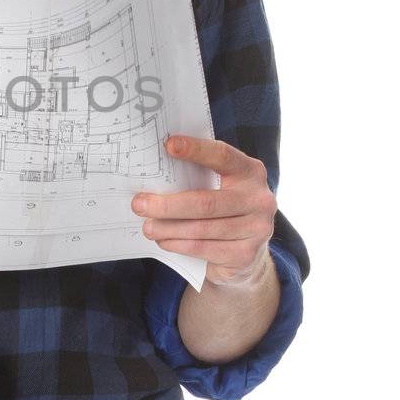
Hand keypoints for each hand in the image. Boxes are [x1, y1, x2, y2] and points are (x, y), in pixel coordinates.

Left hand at [132, 134, 276, 286]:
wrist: (246, 253)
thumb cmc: (222, 210)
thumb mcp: (218, 187)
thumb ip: (198, 176)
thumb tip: (153, 175)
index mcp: (250, 171)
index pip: (223, 156)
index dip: (196, 150)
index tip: (168, 145)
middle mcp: (259, 198)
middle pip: (206, 201)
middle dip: (168, 204)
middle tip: (139, 204)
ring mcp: (257, 228)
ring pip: (201, 228)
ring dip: (168, 228)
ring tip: (148, 227)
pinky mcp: (246, 254)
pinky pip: (204, 248)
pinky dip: (178, 244)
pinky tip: (164, 240)